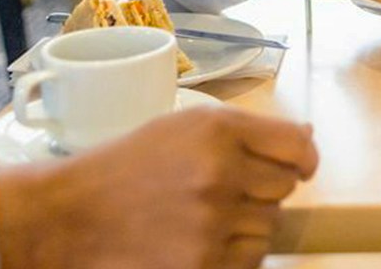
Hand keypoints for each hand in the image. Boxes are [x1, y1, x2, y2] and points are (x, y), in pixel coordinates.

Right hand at [0, 106, 319, 268]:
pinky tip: (197, 240)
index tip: (300, 166)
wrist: (72, 216)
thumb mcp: (184, 126)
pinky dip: (231, 254)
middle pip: (285, 188)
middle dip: (261, 189)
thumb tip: (308, 138)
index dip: (303, 158)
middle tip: (220, 189)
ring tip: (201, 216)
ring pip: (268, 228)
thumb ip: (247, 131)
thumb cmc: (129, 165)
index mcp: (217, 130)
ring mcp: (212, 224)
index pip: (296, 146)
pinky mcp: (202, 265)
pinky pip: (248, 261)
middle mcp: (220, 174)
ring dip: (245, 224)